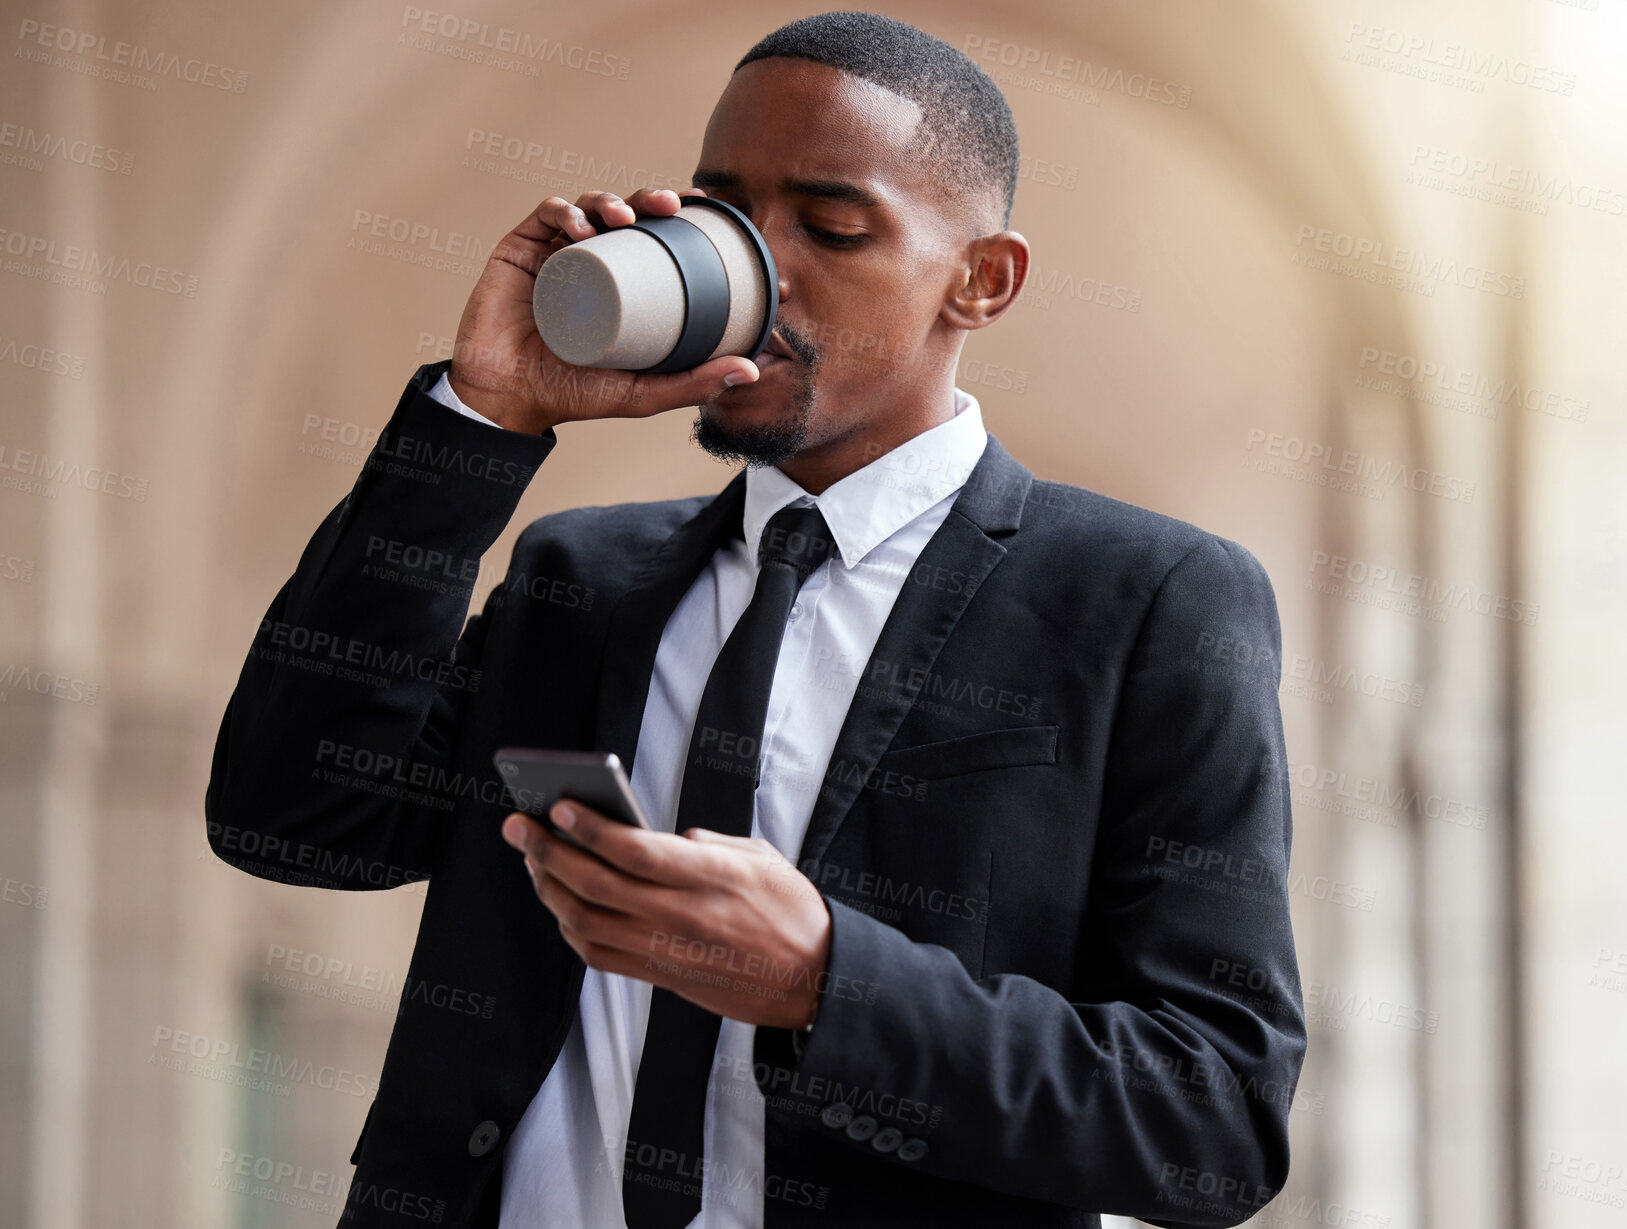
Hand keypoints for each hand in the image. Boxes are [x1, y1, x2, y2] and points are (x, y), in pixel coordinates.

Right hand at [447, 187, 760, 433]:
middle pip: (632, 215)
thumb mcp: (642, 393)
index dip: (697, 228)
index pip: (667, 246)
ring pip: (593, 206)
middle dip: (656, 198)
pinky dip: (567, 210)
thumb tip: (754, 371)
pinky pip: (548, 214)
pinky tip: (583, 227)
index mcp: (628, 286)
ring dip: (613, 199)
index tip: (727, 223)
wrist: (507, 397)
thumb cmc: (573, 395)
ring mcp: (560, 252)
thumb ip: (694, 384)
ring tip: (626, 215)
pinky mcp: (522, 248)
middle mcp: (597, 262)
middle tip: (676, 204)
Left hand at [501, 801, 830, 1029]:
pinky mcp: (663, 978)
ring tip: (534, 862)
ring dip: (550, 890)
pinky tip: (561, 905)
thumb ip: (706, 843)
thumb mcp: (760, 858)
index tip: (560, 805)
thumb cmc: (792, 911)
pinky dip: (570, 929)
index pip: (636, 850)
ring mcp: (670, 951)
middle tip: (520, 827)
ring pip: (587, 922)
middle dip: (549, 851)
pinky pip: (600, 955)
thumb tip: (660, 838)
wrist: (813, 981)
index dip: (591, 827)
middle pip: (598, 884)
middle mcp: (685, 916)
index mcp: (714, 877)